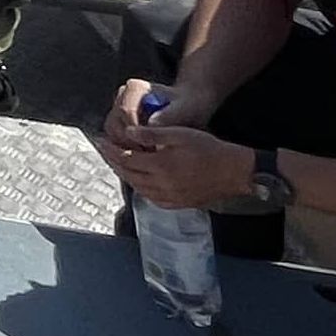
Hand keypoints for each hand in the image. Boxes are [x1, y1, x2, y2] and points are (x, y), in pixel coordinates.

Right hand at [98, 75, 221, 162]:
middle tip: (150, 158)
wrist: (189, 108)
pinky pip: (115, 142)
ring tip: (148, 161)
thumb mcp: (184, 108)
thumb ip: (169, 115)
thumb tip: (153, 124)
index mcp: (134, 88)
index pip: (125, 111)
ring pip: (111, 135)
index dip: (136, 132)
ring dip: (126, 150)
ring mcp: (117, 111)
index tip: (152, 147)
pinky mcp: (119, 125)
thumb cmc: (188, 106)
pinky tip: (143, 160)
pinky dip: (127, 152)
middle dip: (130, 143)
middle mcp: (121, 97)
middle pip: (114, 124)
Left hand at [104, 104, 254, 211]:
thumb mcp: (180, 134)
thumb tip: (128, 132)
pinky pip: (151, 198)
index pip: (126, 159)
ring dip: (124, 175)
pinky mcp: (178, 203)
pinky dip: (140, 188)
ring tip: (117, 163)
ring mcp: (170, 197)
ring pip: (138, 188)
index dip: (111, 150)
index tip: (101, 141)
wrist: (234, 172)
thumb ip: (153, 134)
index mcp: (160, 166)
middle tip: (104, 151)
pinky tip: (138, 181)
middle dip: (113, 162)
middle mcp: (162, 185)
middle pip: (129, 174)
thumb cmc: (209, 149)